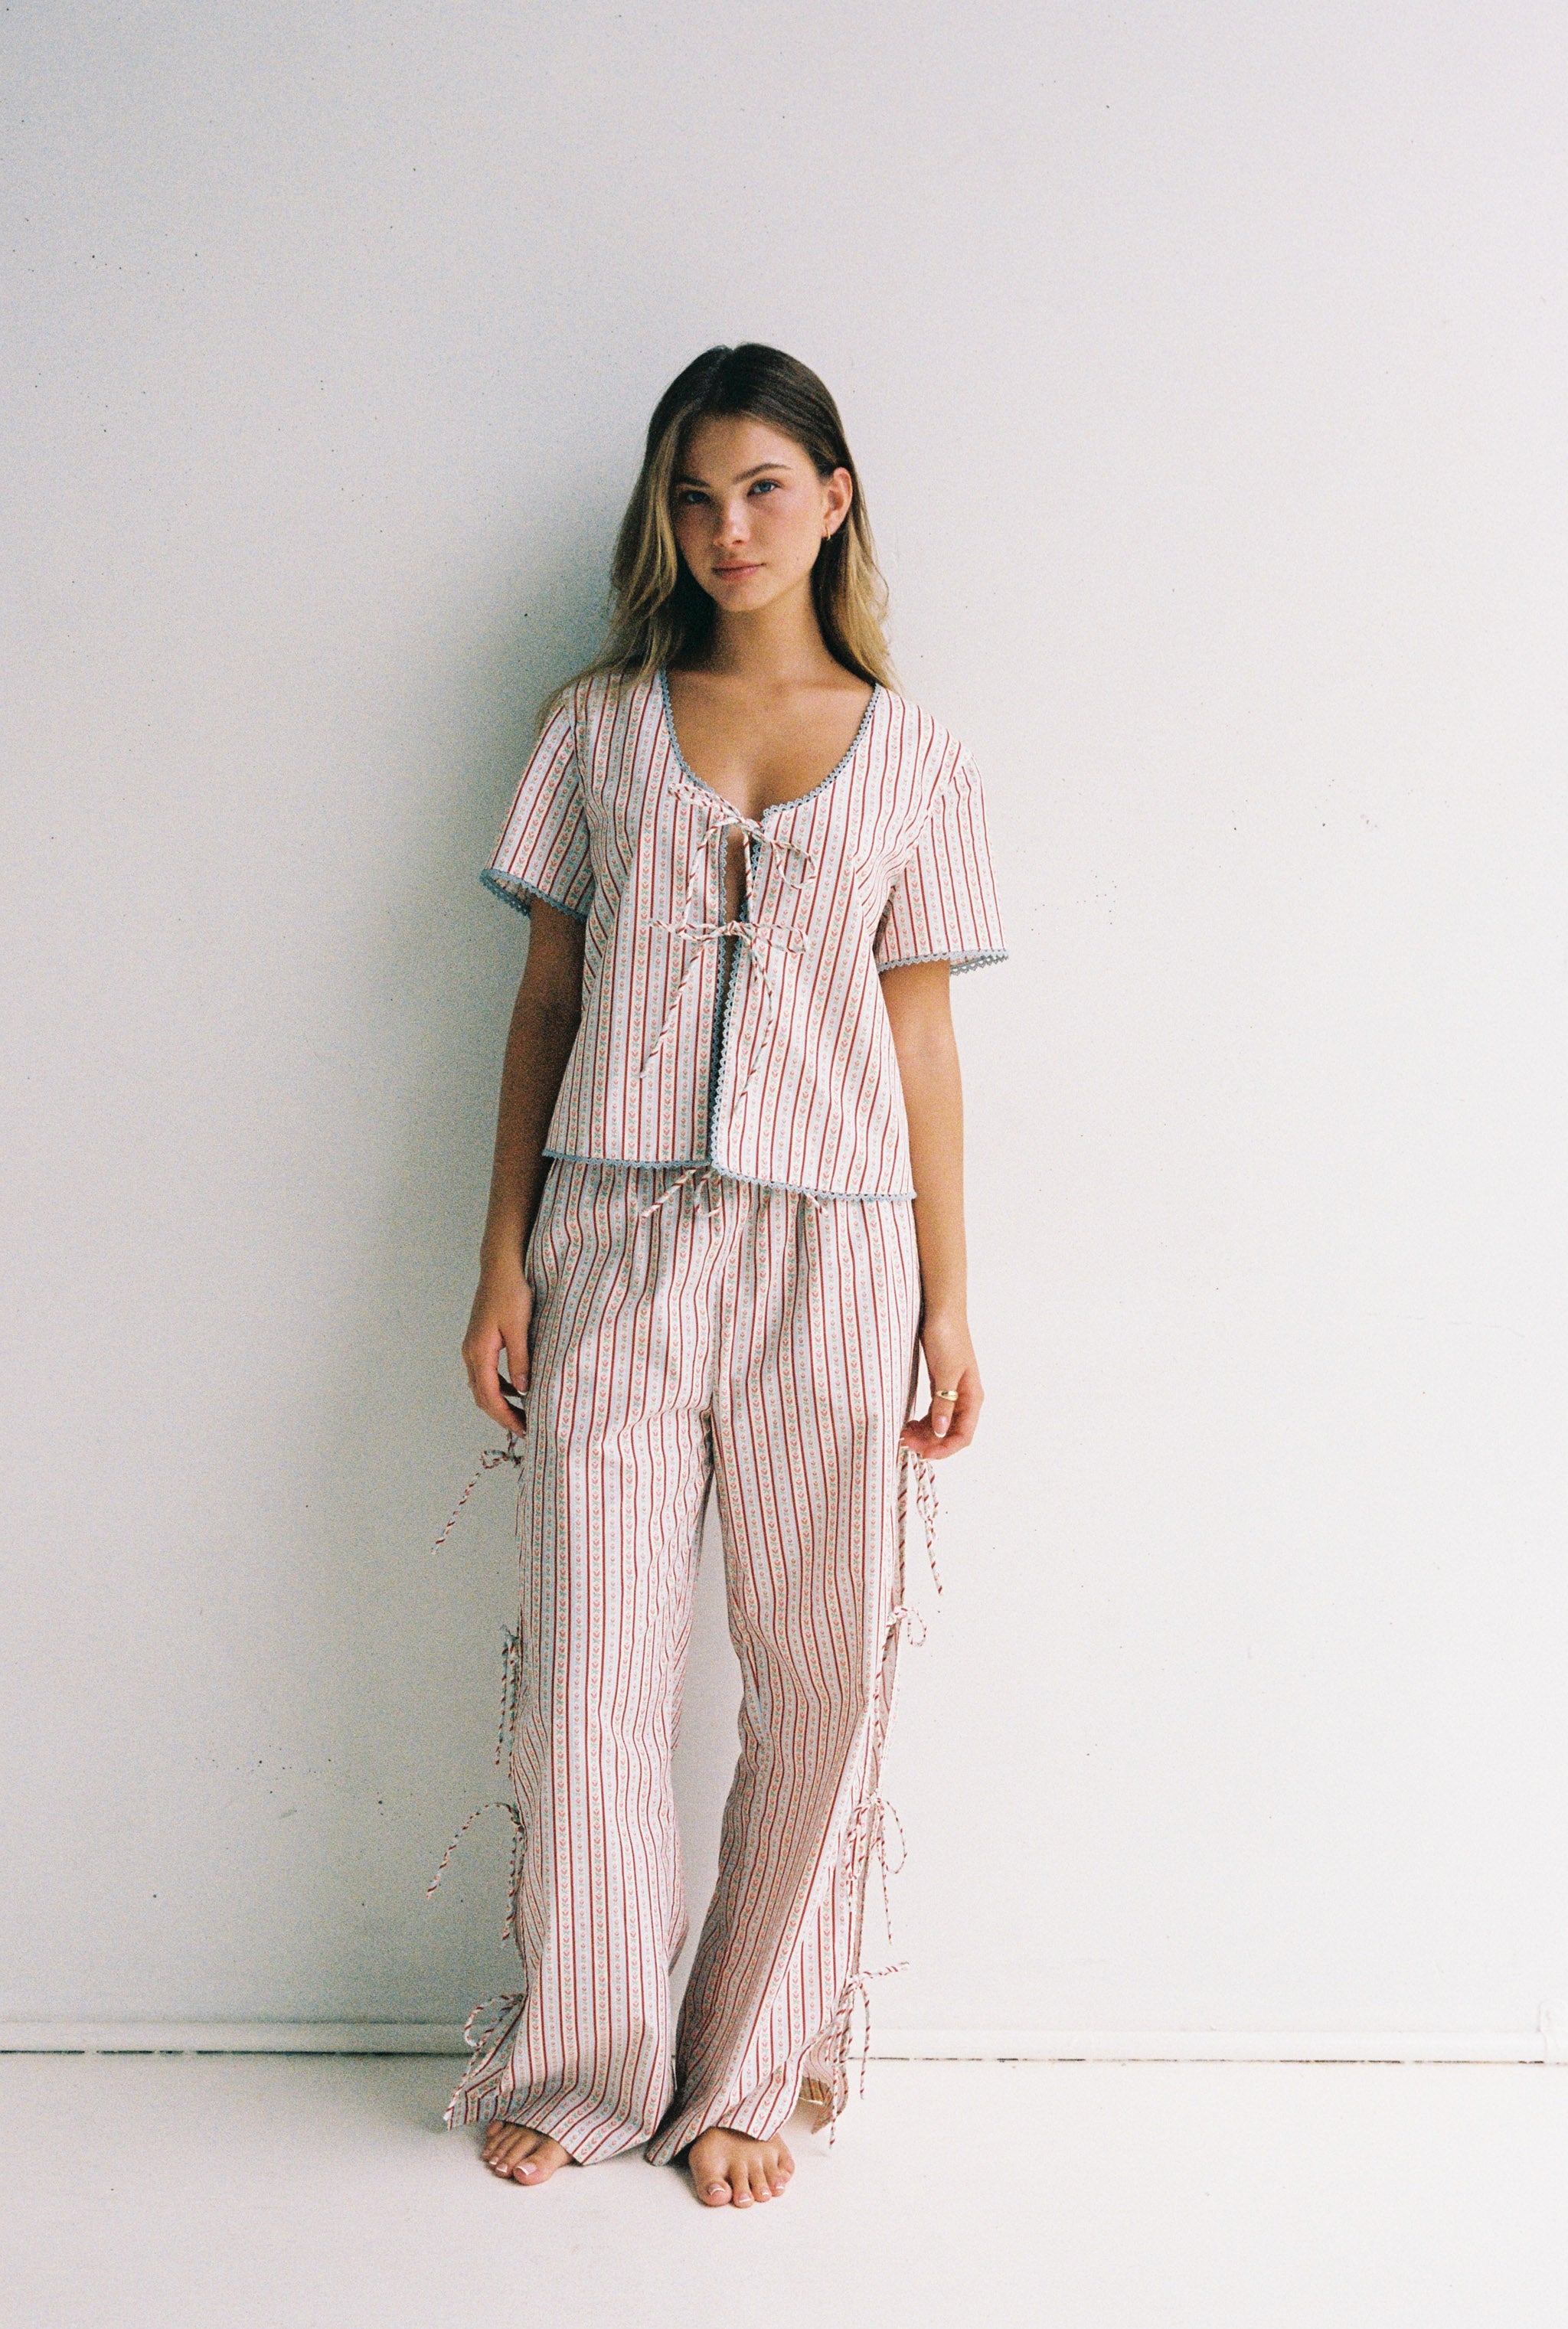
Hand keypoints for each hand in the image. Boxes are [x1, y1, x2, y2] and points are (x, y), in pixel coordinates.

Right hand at [462, 1267, 532, 1435]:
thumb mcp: (519, 1327)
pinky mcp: (480, 1340)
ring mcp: (473, 1346)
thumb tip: (523, 1390)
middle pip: (482, 1395)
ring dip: (499, 1402)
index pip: (489, 1396)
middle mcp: (471, 1352)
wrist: (500, 1266)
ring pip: (482, 1385)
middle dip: (501, 1415)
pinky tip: (516, 1388)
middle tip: (524, 1428)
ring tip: (521, 1413)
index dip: (505, 1416)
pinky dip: (499, 1386)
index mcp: (479, 1351)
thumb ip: (520, 1360)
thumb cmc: (511, 1291)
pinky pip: (486, 1373)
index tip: (523, 1429)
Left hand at [900, 1313, 981, 1459]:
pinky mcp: (941, 1385)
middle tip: (905, 1442)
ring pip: (941, 1424)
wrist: (941, 1312)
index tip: (923, 1453)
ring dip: (925, 1434)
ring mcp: (953, 1392)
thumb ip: (944, 1402)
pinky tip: (909, 1423)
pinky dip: (923, 1421)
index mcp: (972, 1396)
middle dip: (931, 1443)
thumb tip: (942, 1430)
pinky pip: (934, 1412)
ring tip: (904, 1435)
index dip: (945, 1449)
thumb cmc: (947, 1337)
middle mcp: (965, 1398)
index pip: (964, 1435)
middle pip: (951, 1433)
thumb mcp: (945, 1372)